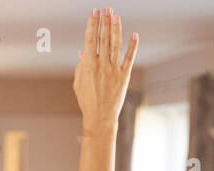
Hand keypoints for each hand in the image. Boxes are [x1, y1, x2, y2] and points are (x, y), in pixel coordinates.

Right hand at [73, 8, 138, 135]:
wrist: (100, 118)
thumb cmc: (87, 101)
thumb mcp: (78, 84)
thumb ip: (80, 66)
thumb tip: (83, 51)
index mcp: (88, 66)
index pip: (90, 40)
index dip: (93, 24)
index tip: (94, 13)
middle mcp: (101, 66)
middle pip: (103, 39)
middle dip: (105, 21)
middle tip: (107, 8)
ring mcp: (114, 70)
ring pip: (116, 45)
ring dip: (116, 29)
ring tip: (116, 16)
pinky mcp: (124, 76)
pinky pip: (129, 58)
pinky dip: (132, 46)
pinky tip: (135, 35)